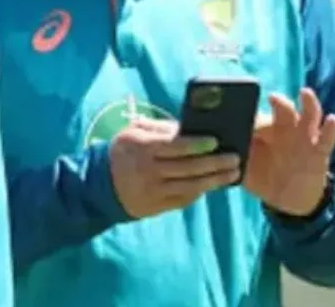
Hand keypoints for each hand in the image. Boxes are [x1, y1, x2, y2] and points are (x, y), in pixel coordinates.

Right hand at [108, 118, 240, 218]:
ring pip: (189, 186)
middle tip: (235, 158)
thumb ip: (161, 128)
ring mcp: (152, 192)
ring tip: (233, 173)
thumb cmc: (124, 151)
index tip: (216, 141)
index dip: (196, 144)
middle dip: (214, 163)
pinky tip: (215, 184)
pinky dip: (200, 191)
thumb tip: (190, 127)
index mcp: (143, 149)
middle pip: (187, 168)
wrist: (99, 186)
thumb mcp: (135, 132)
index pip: (174, 146)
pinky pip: (183, 199)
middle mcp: (148, 171)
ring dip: (214, 181)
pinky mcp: (156, 207)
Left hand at [244, 88, 334, 216]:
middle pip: (284, 110)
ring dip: (309, 103)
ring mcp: (305, 138)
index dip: (251, 114)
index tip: (242, 110)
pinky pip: (327, 138)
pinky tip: (332, 120)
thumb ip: (232, 161)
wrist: (291, 200)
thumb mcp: (246, 170)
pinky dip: (331, 128)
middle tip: (272, 98)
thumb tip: (210, 153)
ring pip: (309, 116)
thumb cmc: (264, 177)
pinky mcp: (320, 152)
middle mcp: (286, 129)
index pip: (258, 117)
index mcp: (266, 131)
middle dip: (279, 103)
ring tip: (305, 93)